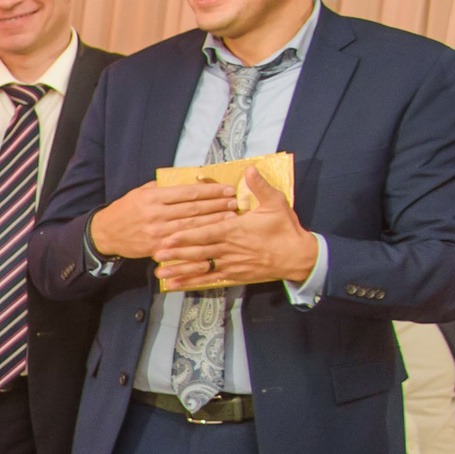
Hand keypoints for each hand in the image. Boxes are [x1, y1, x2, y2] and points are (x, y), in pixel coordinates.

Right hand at [88, 180, 238, 260]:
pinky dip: (199, 238)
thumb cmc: (125, 211)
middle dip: (217, 204)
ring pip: (191, 225)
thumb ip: (162, 188)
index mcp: (152, 197)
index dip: (210, 191)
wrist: (105, 233)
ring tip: (231, 216)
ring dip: (214, 220)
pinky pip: (182, 242)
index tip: (226, 189)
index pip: (188, 192)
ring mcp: (156, 231)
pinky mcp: (156, 246)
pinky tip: (213, 234)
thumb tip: (187, 181)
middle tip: (235, 201)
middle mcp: (155, 213)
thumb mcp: (139, 192)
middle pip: (193, 208)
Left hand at [154, 167, 318, 289]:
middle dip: (176, 254)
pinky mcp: (234, 275)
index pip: (206, 233)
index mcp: (236, 230)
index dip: (186, 236)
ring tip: (161, 274)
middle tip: (156, 255)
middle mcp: (230, 248)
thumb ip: (260, 186)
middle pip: (199, 252)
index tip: (168, 237)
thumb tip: (250, 168)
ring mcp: (231, 264)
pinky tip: (177, 285)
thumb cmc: (286, 228)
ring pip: (201, 268)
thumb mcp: (276, 203)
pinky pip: (210, 279)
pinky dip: (193, 282)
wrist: (299, 256)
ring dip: (180, 271)